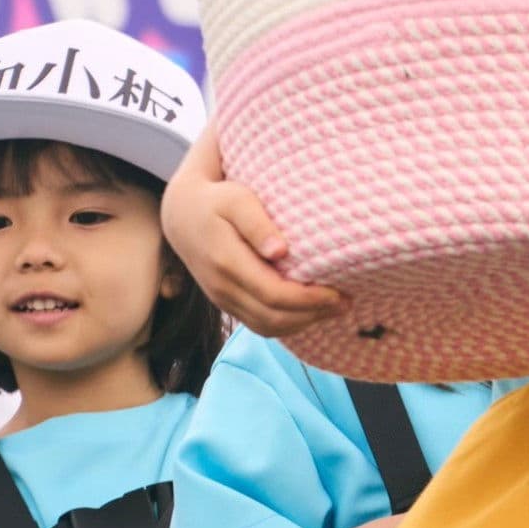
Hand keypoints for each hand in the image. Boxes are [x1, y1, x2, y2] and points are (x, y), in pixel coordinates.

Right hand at [161, 129, 340, 336]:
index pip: (275, 295)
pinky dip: (288, 324)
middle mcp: (223, 288)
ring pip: (267, 327)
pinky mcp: (226, 303)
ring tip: (333, 309)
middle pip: (274, 318)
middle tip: (346, 303)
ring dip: (304, 323)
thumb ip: (257, 224)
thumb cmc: (217, 200)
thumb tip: (280, 252)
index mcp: (227, 263)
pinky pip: (259, 325)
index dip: (311, 300)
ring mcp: (223, 300)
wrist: (182, 214)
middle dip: (314, 315)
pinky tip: (310, 311)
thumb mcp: (237, 200)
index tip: (339, 293)